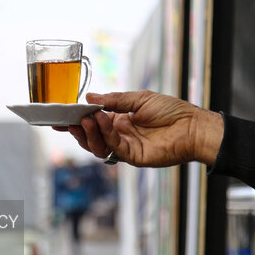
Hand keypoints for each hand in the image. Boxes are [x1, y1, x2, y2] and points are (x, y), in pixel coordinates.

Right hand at [54, 91, 223, 166]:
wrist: (193, 126)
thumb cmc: (172, 111)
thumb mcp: (139, 98)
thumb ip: (114, 100)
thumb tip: (90, 97)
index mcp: (121, 121)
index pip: (94, 121)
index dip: (77, 119)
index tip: (61, 115)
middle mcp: (120, 135)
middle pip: (91, 136)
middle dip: (77, 129)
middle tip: (67, 119)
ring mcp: (126, 147)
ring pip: (98, 146)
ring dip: (89, 132)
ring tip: (86, 118)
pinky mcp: (134, 157)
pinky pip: (113, 148)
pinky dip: (106, 134)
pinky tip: (104, 121)